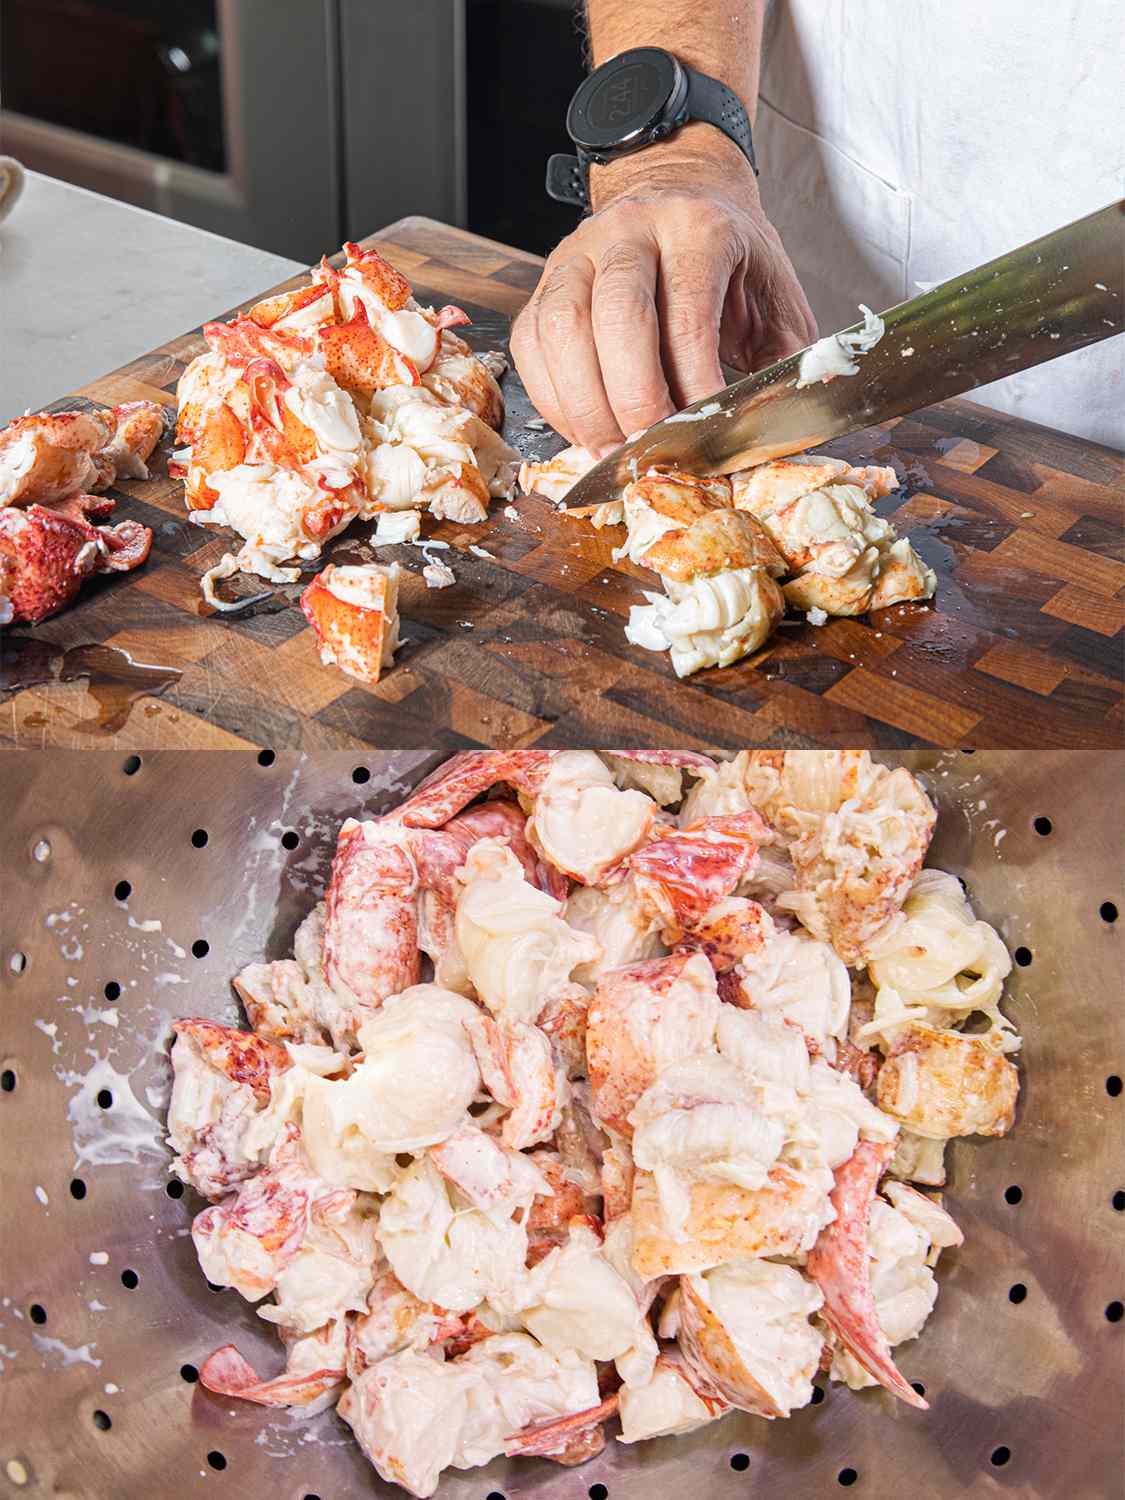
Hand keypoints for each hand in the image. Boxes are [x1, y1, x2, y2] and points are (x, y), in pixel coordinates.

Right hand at [510, 124, 816, 456]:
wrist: (680, 193)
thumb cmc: (730, 259)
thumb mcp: (775, 298)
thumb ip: (780, 362)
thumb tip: (771, 432)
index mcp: (698, 229)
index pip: (688, 318)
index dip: (693, 386)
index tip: (702, 436)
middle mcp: (630, 231)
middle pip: (615, 318)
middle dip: (632, 400)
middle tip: (648, 452)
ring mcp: (578, 254)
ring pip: (562, 331)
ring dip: (584, 405)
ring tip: (611, 451)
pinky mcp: (544, 283)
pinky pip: (533, 345)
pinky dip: (553, 399)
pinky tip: (583, 430)